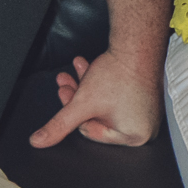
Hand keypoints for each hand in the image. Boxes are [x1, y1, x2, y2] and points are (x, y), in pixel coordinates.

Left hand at [31, 52, 157, 146]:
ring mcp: (146, 111)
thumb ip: (59, 125)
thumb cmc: (120, 75)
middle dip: (78, 96)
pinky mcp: (145, 95)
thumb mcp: (82, 104)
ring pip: (105, 103)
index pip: (92, 131)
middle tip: (67, 82)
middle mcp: (144, 127)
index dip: (73, 112)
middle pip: (98, 116)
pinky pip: (117, 95)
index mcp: (135, 137)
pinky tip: (90, 69)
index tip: (65, 94)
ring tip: (78, 70)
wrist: (138, 46)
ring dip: (86, 86)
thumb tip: (41, 141)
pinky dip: (101, 84)